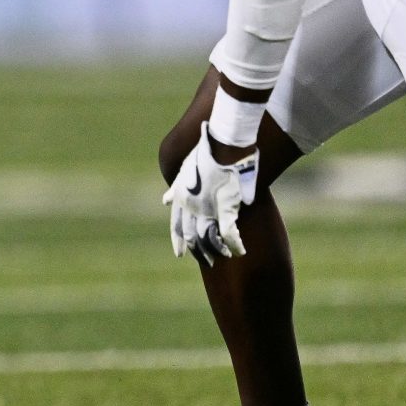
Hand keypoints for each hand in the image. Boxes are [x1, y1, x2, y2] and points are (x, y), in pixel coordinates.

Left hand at [161, 122, 257, 264]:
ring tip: (226, 257)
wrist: (223, 143)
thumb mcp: (184, 171)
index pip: (176, 225)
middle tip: (207, 262)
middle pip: (191, 236)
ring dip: (218, 250)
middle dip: (198, 251)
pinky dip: (235, 245)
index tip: (179, 254)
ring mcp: (208, 207)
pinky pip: (229, 234)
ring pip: (209, 238)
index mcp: (181, 197)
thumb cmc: (207, 153)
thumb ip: (176, 190)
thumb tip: (164, 201)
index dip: (178, 241)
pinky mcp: (226, 207)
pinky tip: (241, 251)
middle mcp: (191, 205)